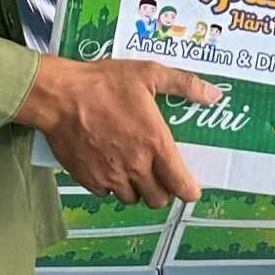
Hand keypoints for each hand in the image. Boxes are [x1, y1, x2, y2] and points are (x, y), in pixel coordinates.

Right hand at [18, 55, 216, 204]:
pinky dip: (110, 185)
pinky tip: (108, 165)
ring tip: (132, 169)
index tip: (190, 188)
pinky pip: (106, 193)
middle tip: (158, 174)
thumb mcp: (149, 74)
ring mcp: (110, 175)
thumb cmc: (104, 83)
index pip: (181, 185)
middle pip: (158, 199)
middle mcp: (135, 166)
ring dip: (136, 188)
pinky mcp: (88, 179)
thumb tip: (214, 95)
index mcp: (155, 143)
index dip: (189, 191)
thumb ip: (184, 85)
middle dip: (162, 190)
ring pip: (132, 199)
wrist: (59, 96)